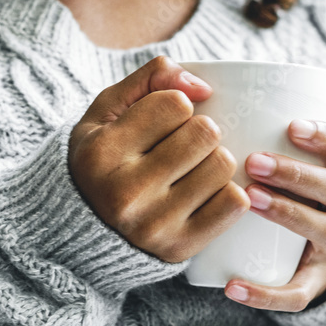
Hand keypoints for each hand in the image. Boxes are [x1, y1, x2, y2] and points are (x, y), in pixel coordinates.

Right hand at [68, 55, 251, 262]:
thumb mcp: (109, 112)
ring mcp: (155, 225)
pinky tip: (207, 192)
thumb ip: (151, 79)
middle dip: (201, 131)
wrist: (90, 231)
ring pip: (223, 166)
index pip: (175, 103)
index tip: (163, 122)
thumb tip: (203, 87)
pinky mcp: (181, 247)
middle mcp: (126, 193)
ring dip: (215, 161)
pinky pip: (235, 202)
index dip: (176, 105)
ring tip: (193, 169)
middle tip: (184, 145)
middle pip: (205, 133)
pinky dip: (228, 191)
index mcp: (102, 153)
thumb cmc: (105, 161)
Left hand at [224, 119, 325, 311]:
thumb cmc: (281, 186)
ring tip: (251, 200)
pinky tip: (233, 286)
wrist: (300, 247)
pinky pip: (296, 293)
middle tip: (254, 162)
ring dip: (289, 213)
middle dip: (298, 174)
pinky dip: (266, 293)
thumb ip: (253, 123)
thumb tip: (198, 80)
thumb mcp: (282, 155)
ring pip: (324, 231)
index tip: (292, 126)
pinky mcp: (313, 281)